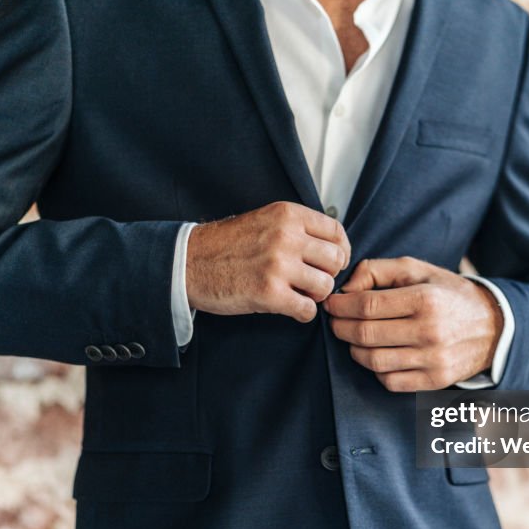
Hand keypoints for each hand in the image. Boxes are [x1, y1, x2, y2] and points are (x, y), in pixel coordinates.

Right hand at [186, 202, 350, 322]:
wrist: (188, 263)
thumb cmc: (226, 245)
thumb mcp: (264, 220)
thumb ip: (296, 228)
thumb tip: (332, 245)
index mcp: (287, 214)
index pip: (336, 232)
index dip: (340, 251)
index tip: (332, 262)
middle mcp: (286, 236)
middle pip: (336, 260)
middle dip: (328, 275)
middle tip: (312, 281)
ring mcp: (278, 265)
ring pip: (325, 286)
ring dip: (315, 296)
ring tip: (298, 294)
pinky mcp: (269, 293)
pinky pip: (307, 310)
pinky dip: (303, 313)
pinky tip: (289, 308)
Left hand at [324, 257, 501, 391]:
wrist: (493, 327)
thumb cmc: (448, 294)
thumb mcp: (418, 270)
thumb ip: (378, 270)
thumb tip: (346, 289)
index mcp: (425, 299)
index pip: (366, 306)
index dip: (340, 306)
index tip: (331, 304)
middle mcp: (430, 331)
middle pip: (365, 334)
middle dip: (340, 328)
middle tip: (336, 321)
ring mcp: (433, 359)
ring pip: (373, 361)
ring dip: (354, 349)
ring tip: (353, 338)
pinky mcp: (435, 381)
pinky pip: (389, 381)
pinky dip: (375, 369)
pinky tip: (377, 354)